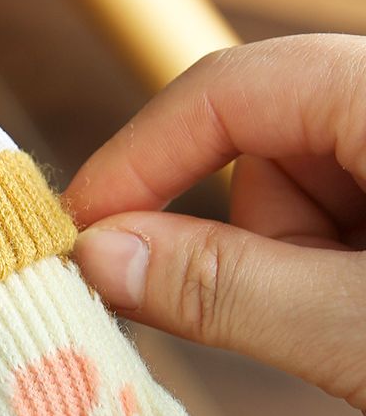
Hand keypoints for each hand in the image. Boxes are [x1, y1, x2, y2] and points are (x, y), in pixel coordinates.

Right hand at [66, 33, 365, 409]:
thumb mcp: (359, 327)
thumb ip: (223, 287)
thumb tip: (94, 256)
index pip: (227, 88)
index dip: (137, 160)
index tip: (77, 234)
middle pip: (253, 141)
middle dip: (229, 236)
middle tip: (245, 311)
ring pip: (285, 187)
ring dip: (283, 261)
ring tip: (340, 322)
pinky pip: (320, 212)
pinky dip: (310, 267)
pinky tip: (351, 310)